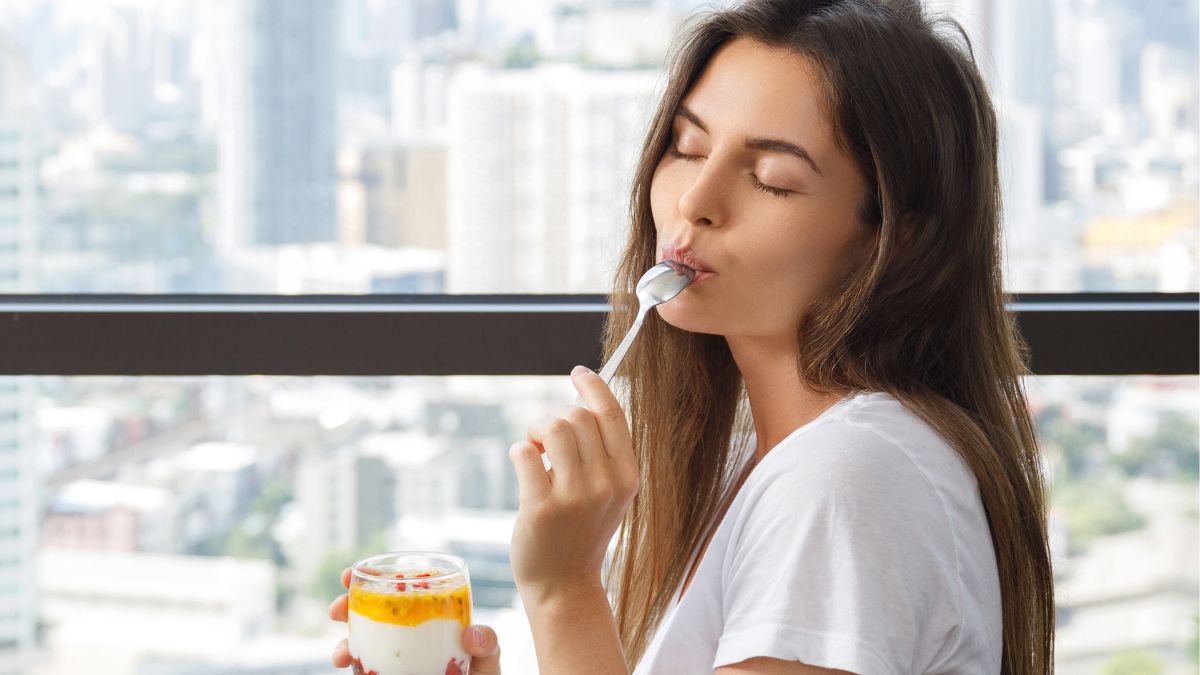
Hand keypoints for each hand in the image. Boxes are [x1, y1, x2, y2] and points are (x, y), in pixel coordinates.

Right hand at [328, 566, 502, 673]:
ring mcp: (397, 650)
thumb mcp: (489, 656)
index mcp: (433, 611)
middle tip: (337, 610)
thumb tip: (471, 634)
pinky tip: (348, 665)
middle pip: (374, 607)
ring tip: (341, 654)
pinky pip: (364, 663)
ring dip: (343, 640)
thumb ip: (488, 643)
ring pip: (362, 637)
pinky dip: (350, 661)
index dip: (376, 575)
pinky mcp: (386, 670)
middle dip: (349, 604)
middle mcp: (410, 627)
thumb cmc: (481, 674)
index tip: (354, 572)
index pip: (403, 584)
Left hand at [508, 366, 639, 604]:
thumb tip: (578, 400)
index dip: (594, 387)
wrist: (564, 584)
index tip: (578, 373)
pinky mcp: (542, 509)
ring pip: (554, 427)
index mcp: (627, 476)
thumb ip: (601, 452)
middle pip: (578, 416)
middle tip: (544, 437)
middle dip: (554, 415)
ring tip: (535, 449)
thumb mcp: (607, 492)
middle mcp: (607, 485)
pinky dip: (519, 451)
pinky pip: (524, 453)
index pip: (613, 414)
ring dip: (536, 430)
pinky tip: (524, 467)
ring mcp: (575, 498)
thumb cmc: (580, 530)